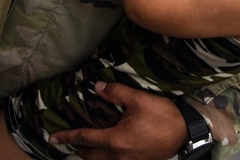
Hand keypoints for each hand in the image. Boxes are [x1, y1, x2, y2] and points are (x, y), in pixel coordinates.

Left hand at [47, 82, 186, 159]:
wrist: (186, 133)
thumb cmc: (163, 117)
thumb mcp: (140, 100)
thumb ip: (117, 93)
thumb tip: (98, 87)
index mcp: (116, 140)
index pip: (85, 138)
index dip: (67, 136)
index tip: (53, 138)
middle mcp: (118, 155)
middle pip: (90, 155)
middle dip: (78, 148)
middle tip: (69, 140)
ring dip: (91, 154)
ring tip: (86, 145)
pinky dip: (105, 157)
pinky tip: (108, 149)